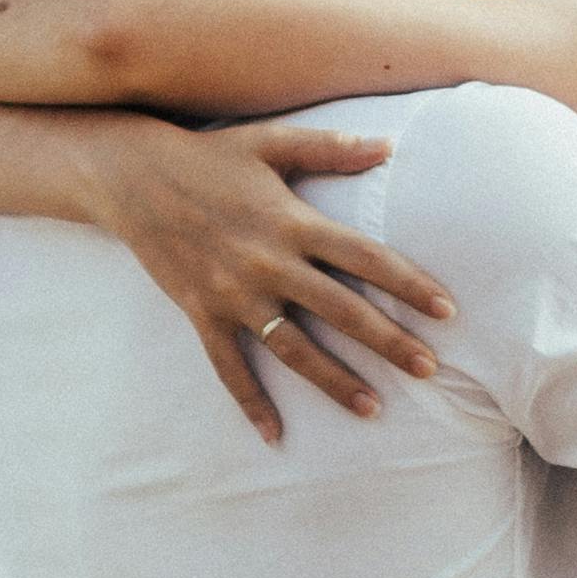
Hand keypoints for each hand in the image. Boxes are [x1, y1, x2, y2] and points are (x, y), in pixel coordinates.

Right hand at [73, 116, 444, 443]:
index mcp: (292, 221)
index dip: (408, 283)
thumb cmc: (208, 155)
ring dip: (335, 381)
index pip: (364, 257)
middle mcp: (268, 262)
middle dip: (388, 342)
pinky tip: (275, 437)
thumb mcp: (270, 141)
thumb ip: (331, 148)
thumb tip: (388, 146)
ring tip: (374, 409)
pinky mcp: (202, 312)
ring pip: (294, 349)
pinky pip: (229, 367)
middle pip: (341, 310)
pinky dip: (251, 403)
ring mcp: (234, 293)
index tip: (446, 310)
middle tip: (429, 369)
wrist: (131, 175)